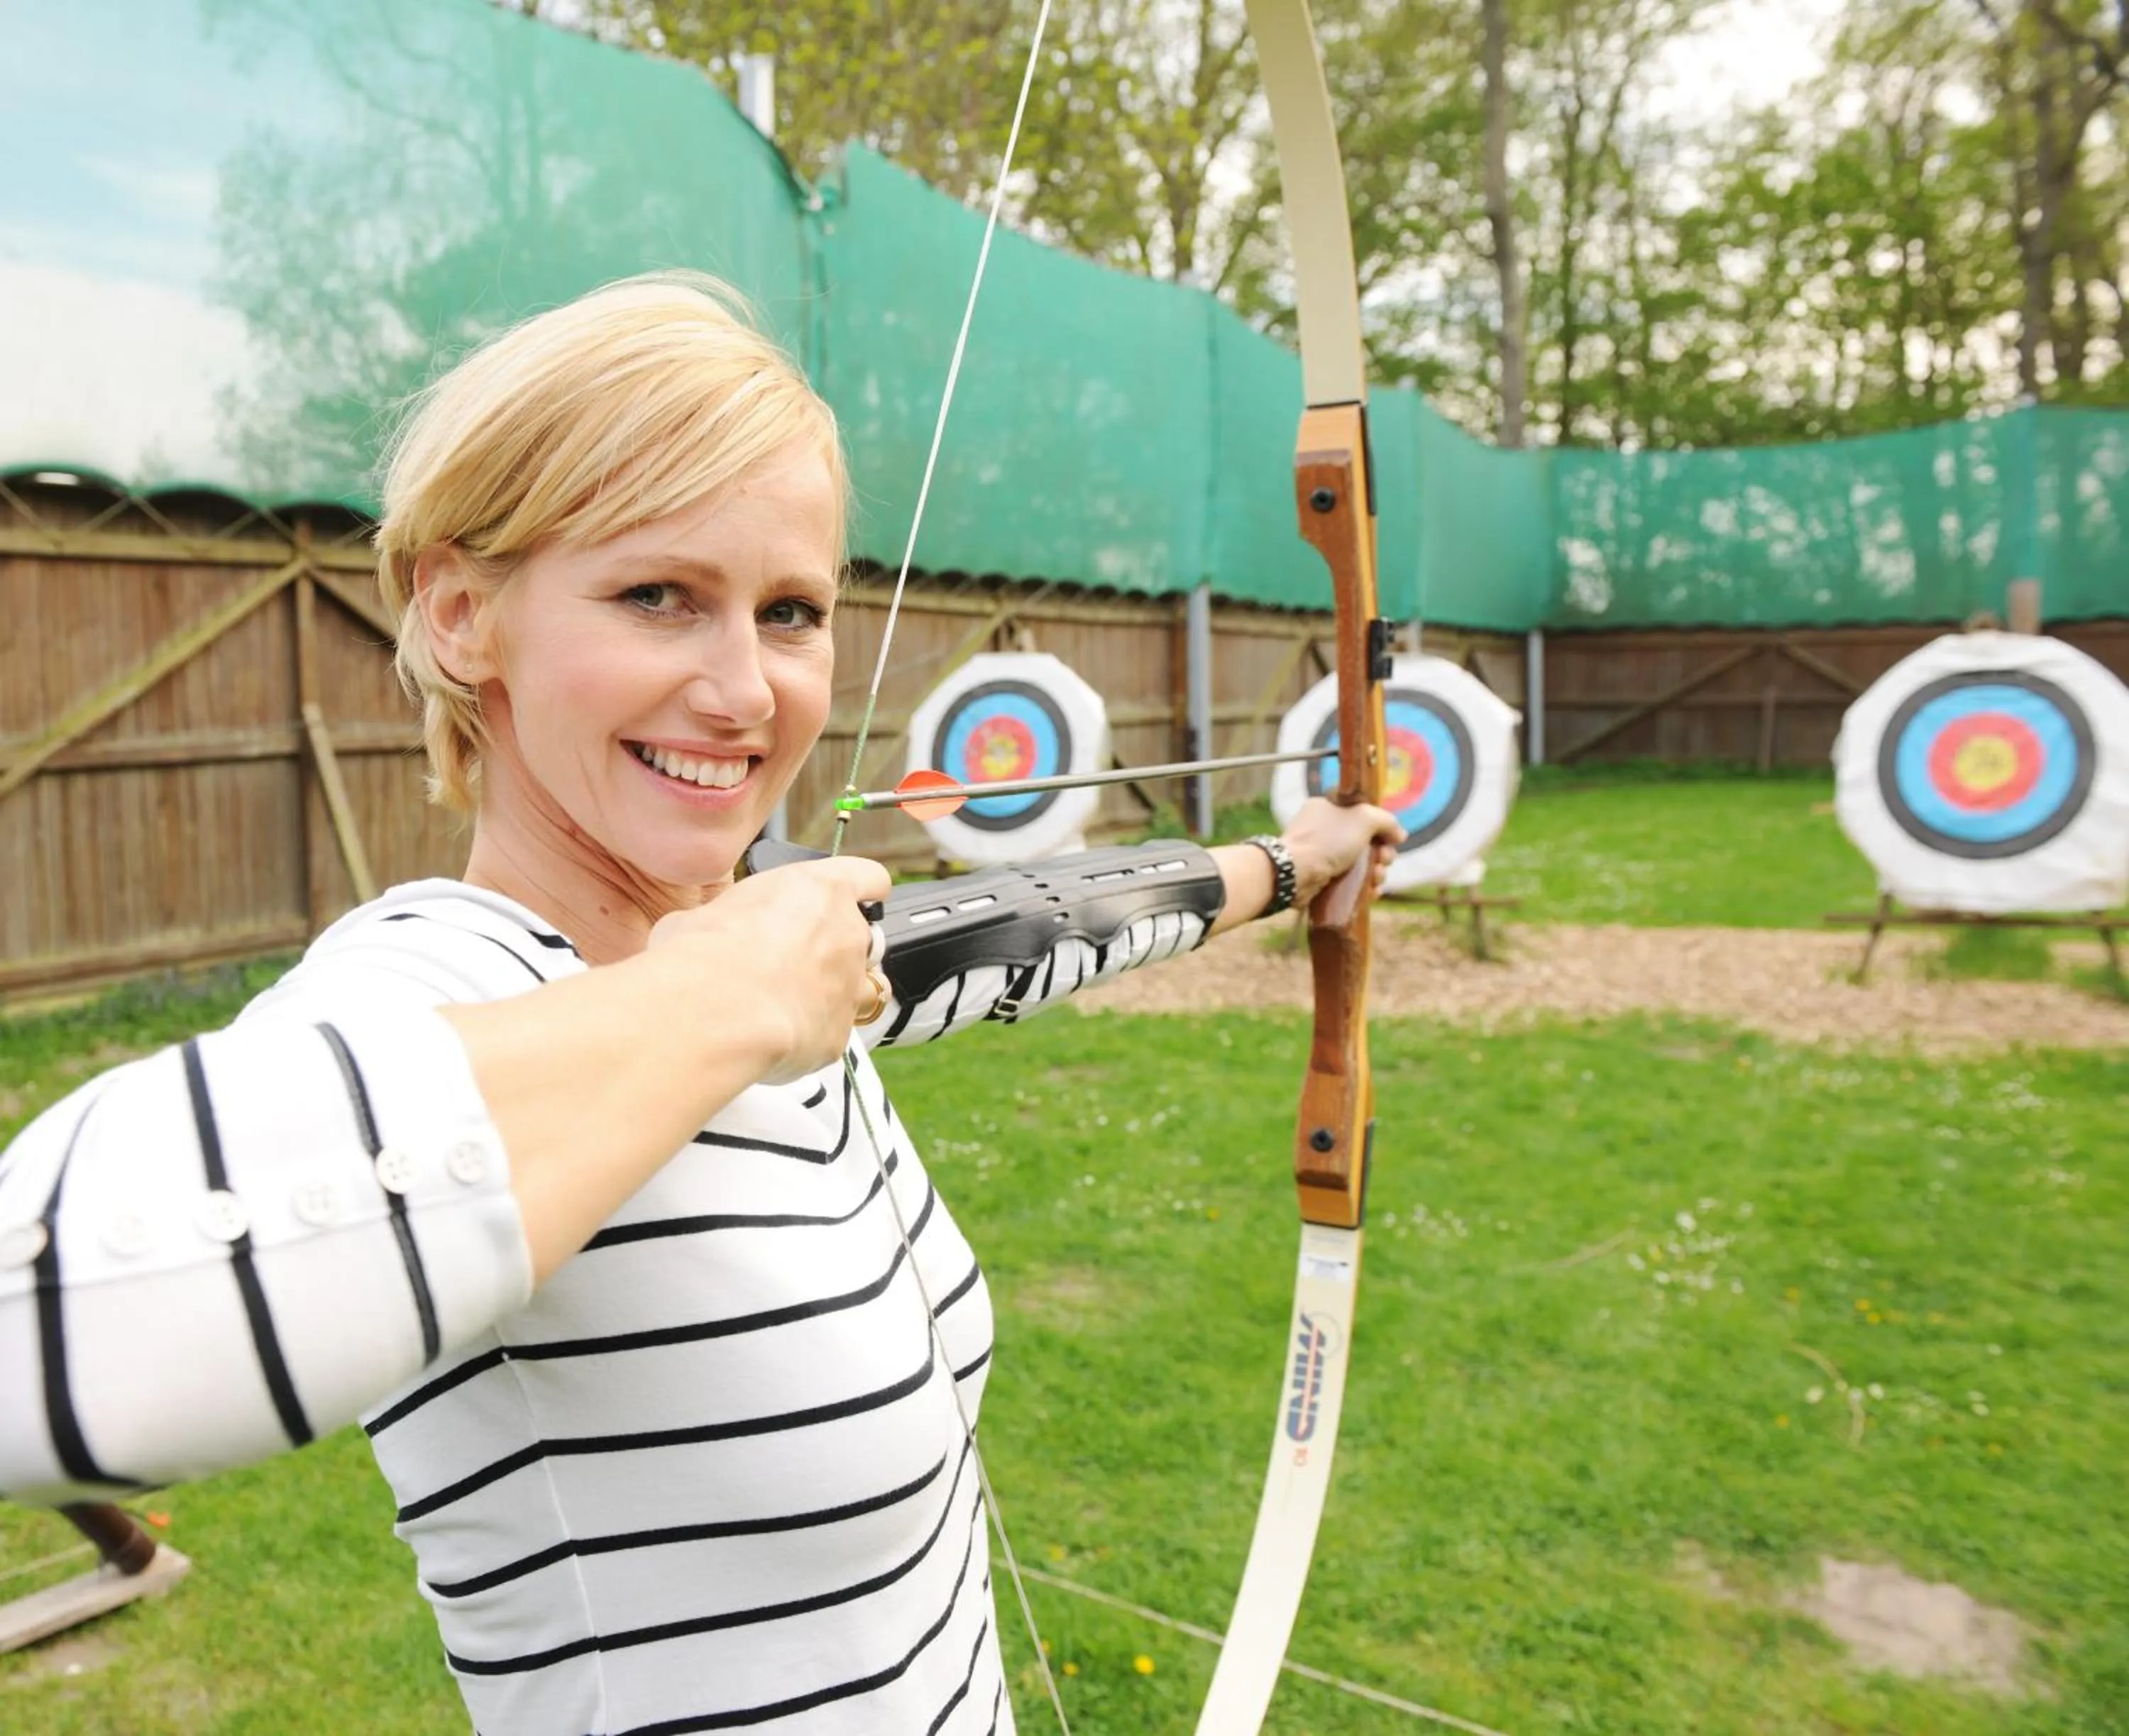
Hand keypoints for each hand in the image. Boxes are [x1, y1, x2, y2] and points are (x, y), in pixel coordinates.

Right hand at [648, 855, 892, 1082]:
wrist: (714, 1011)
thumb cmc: (704, 952)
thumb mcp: (707, 913)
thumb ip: (734, 917)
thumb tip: (709, 932)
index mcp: (820, 890)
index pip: (868, 878)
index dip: (862, 889)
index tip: (853, 899)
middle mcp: (846, 935)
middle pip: (862, 937)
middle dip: (834, 950)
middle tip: (791, 962)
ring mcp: (849, 987)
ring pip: (860, 988)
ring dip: (835, 993)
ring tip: (790, 1004)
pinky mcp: (839, 1035)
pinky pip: (831, 1032)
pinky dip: (811, 1035)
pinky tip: (774, 1037)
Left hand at [1282, 797, 1403, 909]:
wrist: (1295, 873)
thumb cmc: (1328, 841)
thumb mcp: (1363, 819)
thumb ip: (1386, 821)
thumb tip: (1400, 834)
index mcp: (1328, 808)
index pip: (1363, 815)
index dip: (1381, 828)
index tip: (1393, 839)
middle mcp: (1324, 830)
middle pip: (1366, 841)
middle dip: (1382, 853)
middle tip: (1384, 860)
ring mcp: (1321, 856)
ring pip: (1360, 864)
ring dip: (1376, 872)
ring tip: (1377, 879)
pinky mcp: (1322, 879)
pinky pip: (1349, 881)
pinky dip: (1364, 887)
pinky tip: (1372, 892)